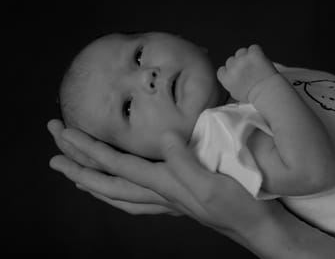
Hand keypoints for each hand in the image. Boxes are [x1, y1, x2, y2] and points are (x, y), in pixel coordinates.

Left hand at [47, 119, 280, 237]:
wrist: (256, 226)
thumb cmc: (239, 204)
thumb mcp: (213, 183)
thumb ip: (185, 162)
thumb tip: (163, 138)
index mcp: (164, 184)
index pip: (116, 164)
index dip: (87, 148)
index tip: (63, 133)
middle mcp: (159, 193)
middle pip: (107, 181)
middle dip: (77, 165)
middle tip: (53, 149)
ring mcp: (167, 200)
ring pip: (118, 194)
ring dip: (91, 181)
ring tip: (73, 172)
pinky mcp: (178, 200)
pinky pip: (135, 200)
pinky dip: (118, 193)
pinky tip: (119, 188)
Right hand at [217, 44, 277, 102]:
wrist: (268, 92)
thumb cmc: (255, 95)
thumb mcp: (236, 95)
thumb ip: (231, 85)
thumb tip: (231, 80)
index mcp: (226, 78)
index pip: (222, 70)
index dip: (230, 71)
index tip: (237, 74)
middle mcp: (233, 67)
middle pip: (231, 60)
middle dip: (239, 64)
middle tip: (249, 70)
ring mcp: (243, 59)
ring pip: (241, 52)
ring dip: (247, 56)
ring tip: (255, 65)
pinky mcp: (253, 54)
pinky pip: (253, 48)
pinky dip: (257, 52)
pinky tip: (261, 60)